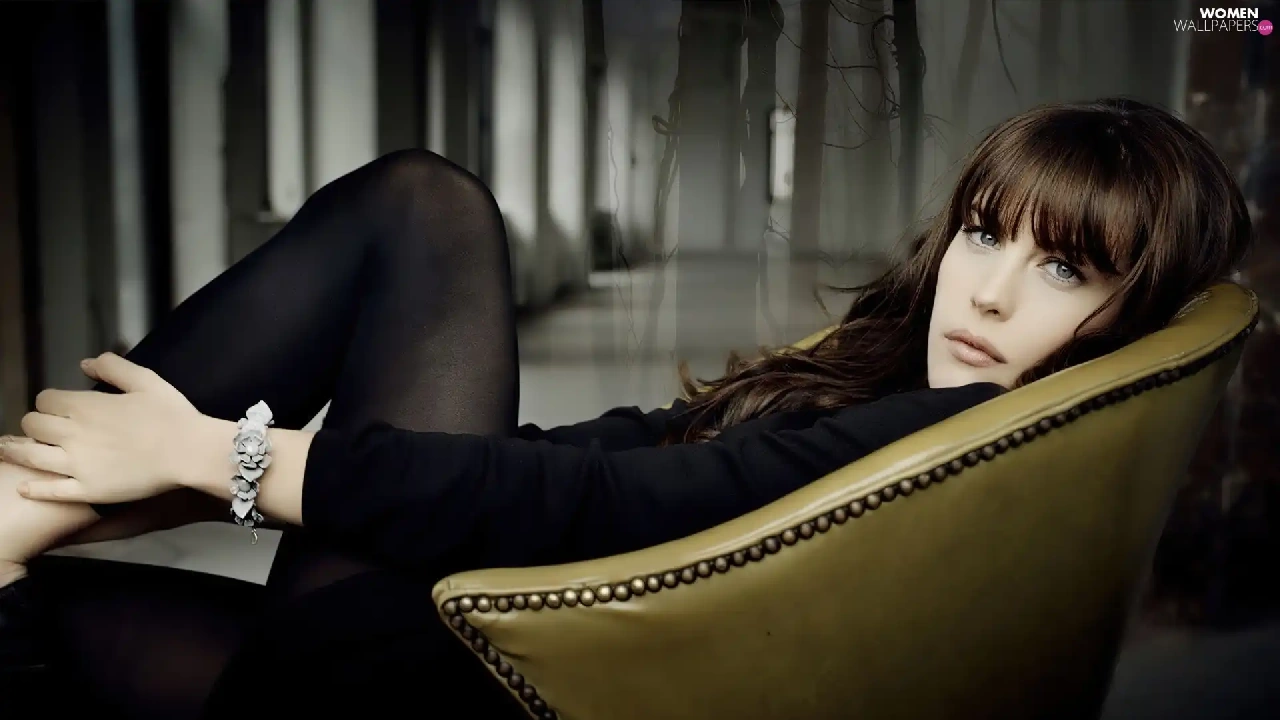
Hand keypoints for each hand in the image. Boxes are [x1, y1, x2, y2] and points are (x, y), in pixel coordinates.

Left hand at [0, 353, 217, 503]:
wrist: (189, 452)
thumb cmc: (172, 414)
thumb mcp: (146, 380)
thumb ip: (113, 367)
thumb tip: (85, 363)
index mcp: (85, 406)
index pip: (45, 399)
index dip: (50, 401)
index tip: (59, 407)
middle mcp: (72, 434)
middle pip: (32, 424)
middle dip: (35, 423)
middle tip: (44, 428)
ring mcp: (77, 465)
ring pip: (30, 455)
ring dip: (16, 450)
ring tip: (7, 449)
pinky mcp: (87, 490)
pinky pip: (50, 490)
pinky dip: (34, 488)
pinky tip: (24, 486)